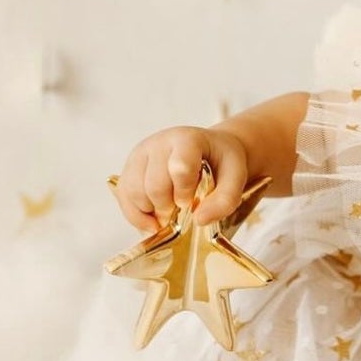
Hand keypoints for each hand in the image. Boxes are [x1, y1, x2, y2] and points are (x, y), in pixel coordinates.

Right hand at [112, 125, 249, 233]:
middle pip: (154, 186)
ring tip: (169, 212)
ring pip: (133, 192)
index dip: (185, 193)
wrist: (211, 149)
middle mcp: (158, 142)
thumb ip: (225, 200)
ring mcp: (140, 154)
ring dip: (151, 212)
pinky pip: (123, 196)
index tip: (192, 202)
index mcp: (187, 139)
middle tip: (182, 210)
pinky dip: (136, 215)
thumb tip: (199, 220)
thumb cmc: (222, 162)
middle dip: (168, 207)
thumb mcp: (236, 177)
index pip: (179, 168)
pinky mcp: (129, 168)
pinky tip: (153, 219)